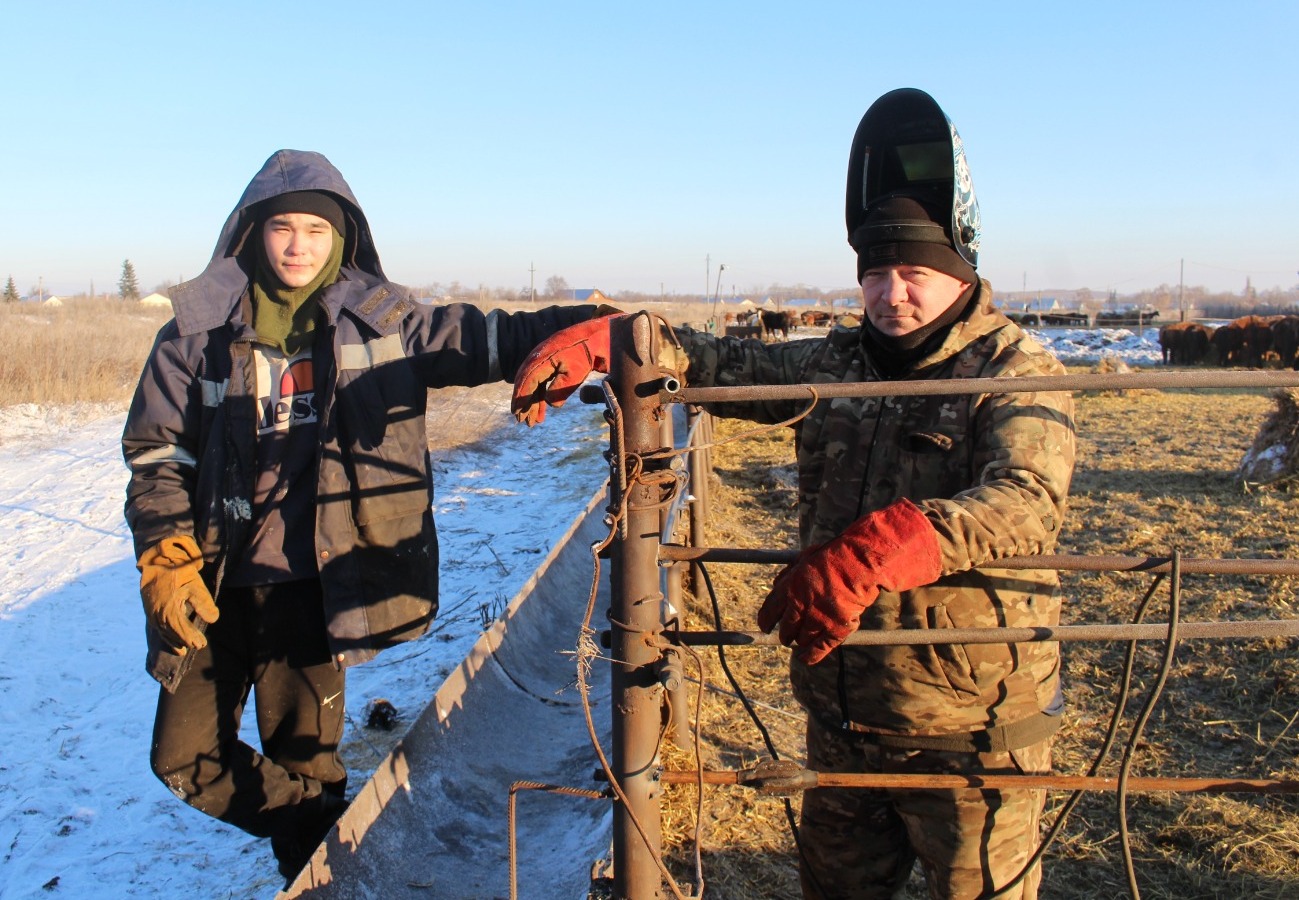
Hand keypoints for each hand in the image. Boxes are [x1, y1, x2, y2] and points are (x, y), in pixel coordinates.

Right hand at [138, 535, 219, 654]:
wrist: (156, 562)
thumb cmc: (179, 572)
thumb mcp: (195, 584)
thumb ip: (203, 603)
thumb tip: (213, 619)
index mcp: (169, 609)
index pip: (181, 629)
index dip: (191, 638)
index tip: (202, 644)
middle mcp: (158, 615)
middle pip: (173, 633)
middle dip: (185, 640)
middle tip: (200, 645)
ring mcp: (152, 614)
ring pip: (164, 632)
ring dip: (175, 641)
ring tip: (185, 650)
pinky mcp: (149, 612)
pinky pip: (158, 629)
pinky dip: (167, 638)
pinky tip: (175, 645)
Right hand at [511, 312, 621, 425]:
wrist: (597, 335)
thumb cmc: (587, 353)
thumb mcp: (575, 374)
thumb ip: (560, 389)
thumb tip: (549, 403)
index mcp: (542, 359)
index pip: (527, 381)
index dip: (521, 398)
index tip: (518, 413)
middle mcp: (539, 357)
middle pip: (526, 383)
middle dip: (525, 403)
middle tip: (524, 422)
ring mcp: (545, 358)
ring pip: (534, 383)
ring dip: (534, 401)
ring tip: (535, 420)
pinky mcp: (552, 361)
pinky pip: (542, 379)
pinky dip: (542, 394)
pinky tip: (544, 406)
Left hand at [756, 499, 941, 664]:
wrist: (858, 562)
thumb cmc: (832, 556)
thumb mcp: (803, 559)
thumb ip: (788, 574)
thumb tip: (776, 585)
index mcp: (789, 588)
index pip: (770, 611)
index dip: (766, 621)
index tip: (765, 626)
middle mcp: (800, 606)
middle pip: (785, 628)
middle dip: (785, 633)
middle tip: (786, 635)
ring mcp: (818, 619)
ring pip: (801, 639)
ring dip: (799, 640)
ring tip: (800, 641)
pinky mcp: (835, 629)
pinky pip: (819, 648)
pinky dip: (811, 655)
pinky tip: (805, 658)